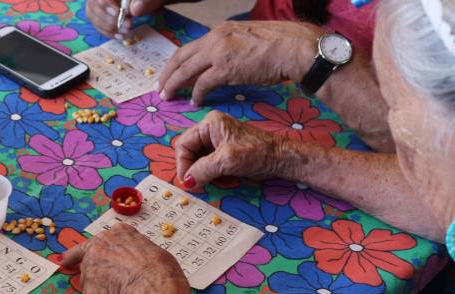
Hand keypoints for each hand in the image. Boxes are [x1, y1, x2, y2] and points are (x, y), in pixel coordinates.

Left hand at [62, 223, 186, 293]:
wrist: (156, 286)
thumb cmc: (162, 271)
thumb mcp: (151, 250)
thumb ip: (135, 252)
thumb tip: (137, 262)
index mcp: (119, 233)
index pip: (99, 239)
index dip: (89, 249)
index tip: (74, 251)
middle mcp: (100, 244)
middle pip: (86, 258)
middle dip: (80, 265)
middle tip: (64, 264)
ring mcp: (91, 264)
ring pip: (90, 282)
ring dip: (101, 292)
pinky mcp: (88, 286)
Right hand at [86, 0, 168, 37]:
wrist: (148, 0)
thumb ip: (147, 0)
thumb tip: (135, 9)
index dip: (105, 2)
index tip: (117, 12)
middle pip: (92, 4)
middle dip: (109, 18)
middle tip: (127, 25)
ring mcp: (98, 2)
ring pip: (91, 14)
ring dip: (108, 27)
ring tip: (125, 31)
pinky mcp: (99, 12)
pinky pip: (96, 23)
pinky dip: (107, 31)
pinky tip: (119, 35)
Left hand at [157, 20, 320, 103]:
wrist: (294, 47)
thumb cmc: (278, 46)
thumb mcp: (247, 40)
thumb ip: (230, 49)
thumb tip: (222, 63)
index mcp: (220, 30)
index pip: (190, 47)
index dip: (177, 62)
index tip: (169, 73)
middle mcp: (215, 37)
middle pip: (180, 57)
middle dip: (167, 74)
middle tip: (160, 88)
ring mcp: (219, 52)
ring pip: (186, 70)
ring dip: (174, 85)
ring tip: (168, 96)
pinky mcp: (225, 68)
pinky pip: (202, 84)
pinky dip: (195, 94)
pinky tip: (194, 101)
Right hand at [176, 111, 284, 189]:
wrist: (281, 158)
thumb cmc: (257, 153)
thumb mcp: (227, 161)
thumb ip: (203, 170)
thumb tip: (186, 182)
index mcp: (209, 124)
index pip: (183, 144)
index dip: (183, 164)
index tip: (188, 182)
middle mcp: (210, 130)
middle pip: (190, 154)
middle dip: (196, 171)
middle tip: (205, 183)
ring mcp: (217, 142)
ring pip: (198, 163)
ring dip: (206, 176)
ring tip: (222, 181)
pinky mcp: (223, 153)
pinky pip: (209, 167)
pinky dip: (214, 176)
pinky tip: (227, 180)